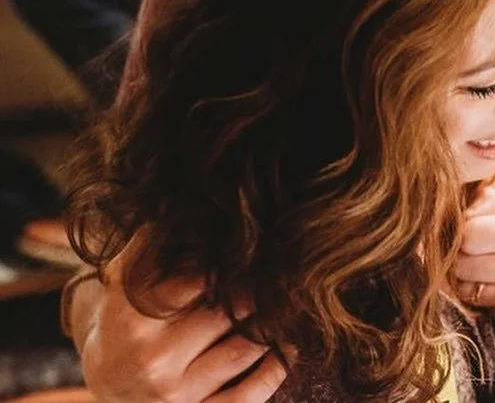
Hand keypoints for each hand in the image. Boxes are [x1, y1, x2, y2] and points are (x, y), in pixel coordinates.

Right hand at [74, 247, 286, 402]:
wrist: (105, 378)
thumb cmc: (127, 314)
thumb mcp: (126, 274)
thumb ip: (154, 242)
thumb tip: (194, 209)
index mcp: (135, 316)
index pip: (202, 280)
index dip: (235, 261)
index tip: (259, 249)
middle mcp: (152, 358)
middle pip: (228, 313)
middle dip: (260, 290)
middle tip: (286, 272)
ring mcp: (173, 395)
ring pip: (243, 350)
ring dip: (273, 325)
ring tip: (290, 302)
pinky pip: (245, 398)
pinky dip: (274, 371)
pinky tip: (289, 348)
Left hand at [455, 187, 494, 334]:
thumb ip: (490, 203)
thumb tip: (460, 211)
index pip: (468, 235)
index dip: (463, 231)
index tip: (471, 230)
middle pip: (462, 265)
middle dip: (460, 255)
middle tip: (472, 250)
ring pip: (467, 290)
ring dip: (468, 278)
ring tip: (481, 266)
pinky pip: (483, 308)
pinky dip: (483, 297)